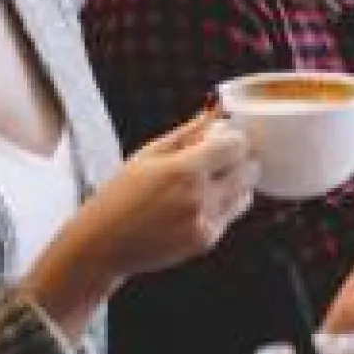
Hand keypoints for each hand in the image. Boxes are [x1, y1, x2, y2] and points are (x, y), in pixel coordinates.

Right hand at [57, 110, 258, 278]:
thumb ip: (188, 132)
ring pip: (247, 194)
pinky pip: (231, 215)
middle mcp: (199, 198)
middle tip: (216, 158)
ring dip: (235, 183)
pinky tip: (195, 203)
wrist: (103, 243)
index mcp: (184, 170)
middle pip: (249, 170)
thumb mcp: (149, 154)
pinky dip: (222, 205)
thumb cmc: (121, 194)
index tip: (219, 138)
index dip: (232, 138)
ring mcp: (205, 223)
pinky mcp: (205, 241)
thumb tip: (215, 110)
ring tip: (206, 182)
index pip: (237, 145)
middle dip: (238, 160)